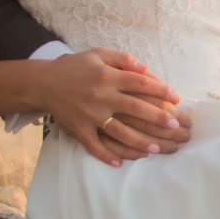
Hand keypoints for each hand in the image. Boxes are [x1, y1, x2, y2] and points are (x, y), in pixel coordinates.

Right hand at [43, 50, 191, 166]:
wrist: (42, 82)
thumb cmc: (75, 67)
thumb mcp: (97, 55)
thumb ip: (122, 60)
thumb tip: (146, 67)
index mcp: (108, 76)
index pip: (140, 83)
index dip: (161, 90)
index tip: (177, 98)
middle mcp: (101, 96)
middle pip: (135, 108)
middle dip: (158, 118)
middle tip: (176, 127)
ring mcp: (89, 114)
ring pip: (119, 131)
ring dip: (139, 142)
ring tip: (157, 149)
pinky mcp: (78, 128)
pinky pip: (94, 145)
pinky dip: (106, 156)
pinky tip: (120, 164)